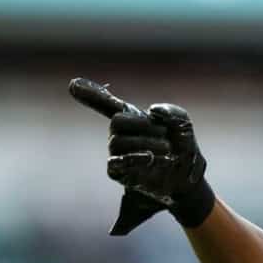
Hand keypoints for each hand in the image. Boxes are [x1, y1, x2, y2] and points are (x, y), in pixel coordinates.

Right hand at [69, 78, 214, 234]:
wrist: (188, 178)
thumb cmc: (181, 148)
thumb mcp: (183, 125)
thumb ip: (171, 112)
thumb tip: (153, 110)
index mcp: (131, 118)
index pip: (106, 104)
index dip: (91, 94)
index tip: (73, 84)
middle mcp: (120, 134)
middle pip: (116, 121)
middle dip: (143, 125)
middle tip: (166, 135)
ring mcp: (117, 153)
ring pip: (118, 142)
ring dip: (147, 144)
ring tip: (168, 150)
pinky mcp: (119, 173)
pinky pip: (116, 163)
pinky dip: (134, 158)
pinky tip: (150, 158)